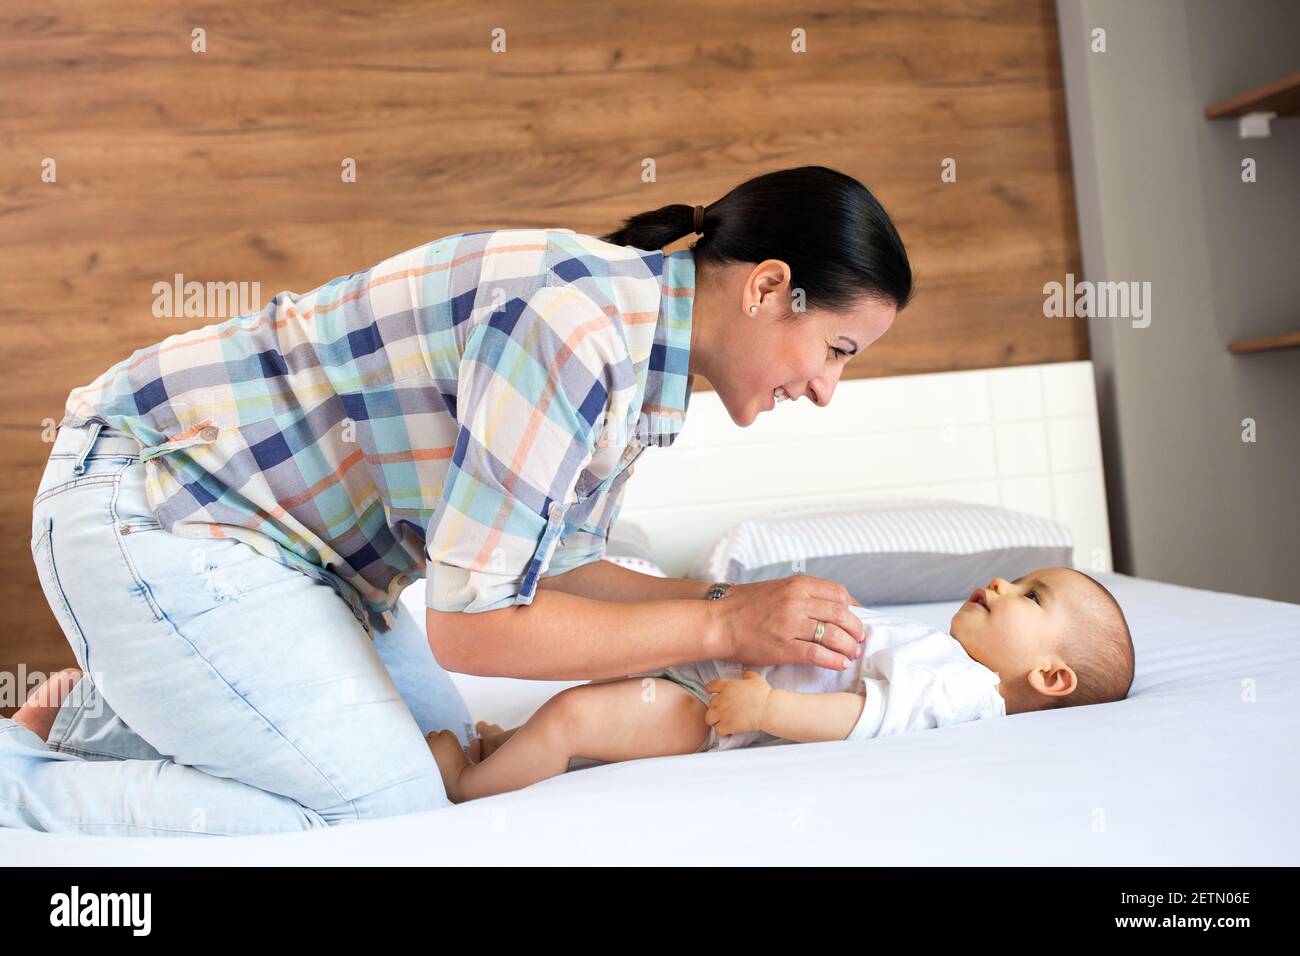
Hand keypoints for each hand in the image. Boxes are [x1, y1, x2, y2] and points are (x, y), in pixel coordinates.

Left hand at [703, 669, 773, 736]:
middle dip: (716, 707)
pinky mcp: (727, 725)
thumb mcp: (756, 678)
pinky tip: (728, 731)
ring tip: (722, 722)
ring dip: (714, 720)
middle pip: (710, 703)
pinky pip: (718, 730)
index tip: (710, 692)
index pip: (711, 686)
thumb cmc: (764, 694)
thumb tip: (744, 671)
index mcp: (728, 686)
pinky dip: (722, 732)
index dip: (709, 689)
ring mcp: (723, 713)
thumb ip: (747, 674)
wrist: (768, 709)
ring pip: (709, 718)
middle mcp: (722, 699)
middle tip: (723, 710)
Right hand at [706, 575, 866, 671]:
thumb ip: (803, 594)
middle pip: (841, 614)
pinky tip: (840, 664)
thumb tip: (833, 606)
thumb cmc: (745, 606)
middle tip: (860, 639)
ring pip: (834, 635)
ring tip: (852, 653)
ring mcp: (791, 625)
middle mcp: (797, 601)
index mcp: (797, 585)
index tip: (857, 618)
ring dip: (849, 647)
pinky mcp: (784, 648)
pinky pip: (819, 654)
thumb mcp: (778, 588)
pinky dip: (835, 661)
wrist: (719, 622)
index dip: (854, 608)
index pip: (839, 593)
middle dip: (856, 629)